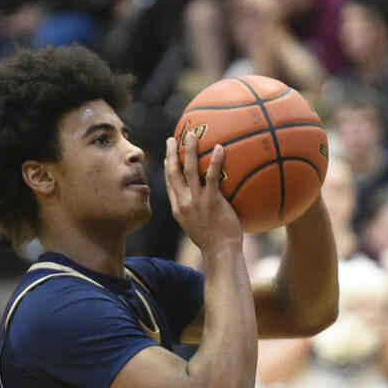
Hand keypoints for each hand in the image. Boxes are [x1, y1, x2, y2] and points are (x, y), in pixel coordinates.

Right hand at [164, 132, 241, 254]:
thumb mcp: (197, 227)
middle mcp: (183, 203)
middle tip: (173, 139)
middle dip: (171, 153)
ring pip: (188, 169)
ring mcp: (196, 201)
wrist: (220, 252)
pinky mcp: (211, 201)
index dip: (167, 167)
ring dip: (189, 150)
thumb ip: (196, 213)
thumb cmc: (214, 242)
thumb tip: (204, 204)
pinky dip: (215, 161)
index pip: (170, 184)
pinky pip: (212, 176)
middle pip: (173, 173)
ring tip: (192, 135)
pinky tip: (220, 148)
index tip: (168, 156)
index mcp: (178, 208)